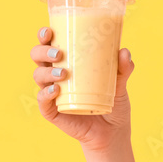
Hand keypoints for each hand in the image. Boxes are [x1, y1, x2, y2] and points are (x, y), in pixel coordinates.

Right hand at [29, 26, 133, 151]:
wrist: (112, 131)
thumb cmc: (112, 101)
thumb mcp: (120, 83)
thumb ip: (123, 68)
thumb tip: (124, 52)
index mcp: (67, 62)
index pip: (50, 45)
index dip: (44, 36)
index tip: (49, 30)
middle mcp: (55, 75)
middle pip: (38, 58)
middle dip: (43, 51)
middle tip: (59, 54)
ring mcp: (51, 93)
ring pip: (38, 76)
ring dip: (46, 72)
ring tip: (63, 74)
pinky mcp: (52, 111)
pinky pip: (42, 101)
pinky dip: (46, 93)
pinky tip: (54, 90)